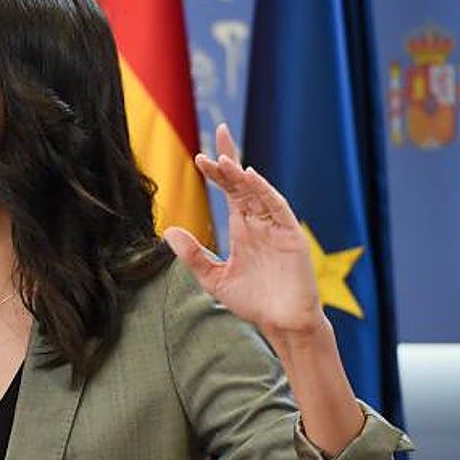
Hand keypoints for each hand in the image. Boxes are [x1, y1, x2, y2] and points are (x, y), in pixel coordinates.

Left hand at [162, 123, 325, 339]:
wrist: (281, 324)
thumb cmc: (252, 302)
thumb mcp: (213, 277)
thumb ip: (192, 255)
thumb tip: (168, 231)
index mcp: (242, 228)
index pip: (229, 191)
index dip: (217, 171)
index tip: (200, 156)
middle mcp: (258, 222)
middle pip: (242, 184)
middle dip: (229, 161)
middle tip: (216, 135)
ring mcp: (276, 227)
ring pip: (258, 192)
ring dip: (241, 174)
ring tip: (223, 158)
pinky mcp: (291, 236)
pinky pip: (277, 208)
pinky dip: (265, 192)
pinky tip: (250, 178)